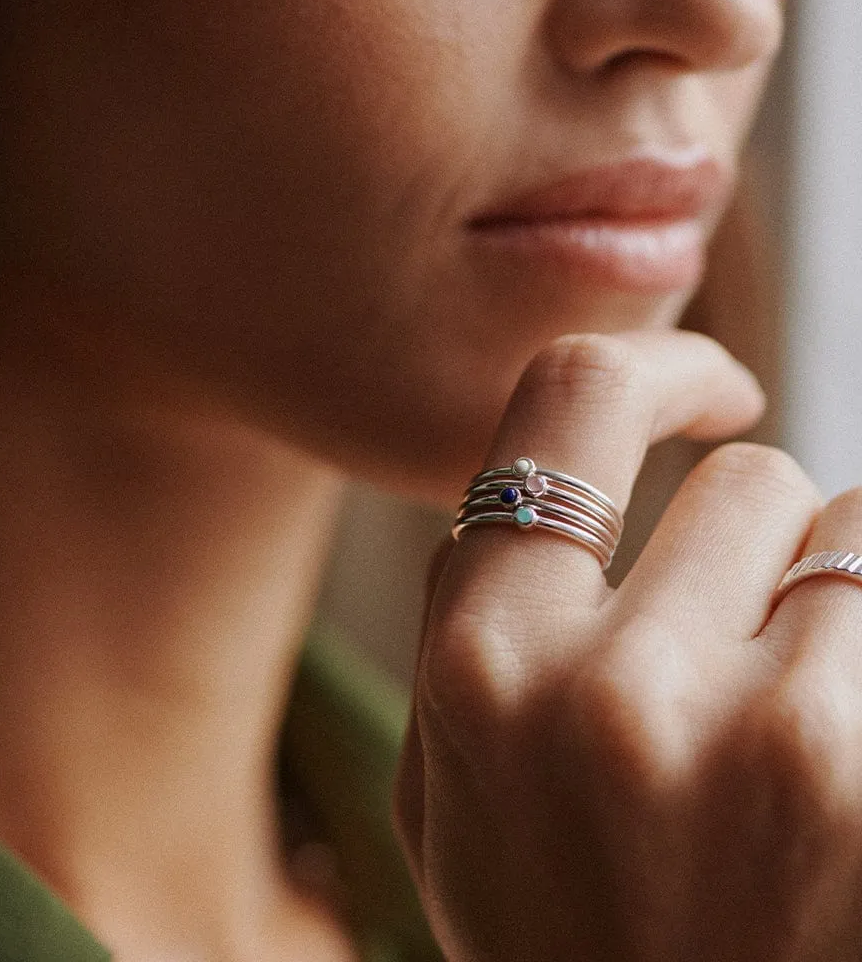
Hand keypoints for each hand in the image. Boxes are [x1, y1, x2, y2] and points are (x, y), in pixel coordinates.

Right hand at [394, 331, 861, 961]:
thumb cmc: (569, 949)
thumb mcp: (451, 798)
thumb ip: (463, 628)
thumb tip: (516, 489)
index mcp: (482, 667)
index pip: (569, 397)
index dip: (657, 369)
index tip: (711, 392)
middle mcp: (615, 690)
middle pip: (750, 480)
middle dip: (755, 555)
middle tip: (741, 672)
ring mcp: (779, 745)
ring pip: (860, 538)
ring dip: (842, 609)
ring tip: (803, 738)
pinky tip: (845, 771)